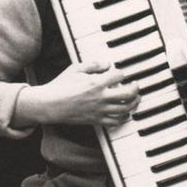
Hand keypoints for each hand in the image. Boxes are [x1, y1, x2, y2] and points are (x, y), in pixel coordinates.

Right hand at [18, 59, 141, 128]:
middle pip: (128, 94)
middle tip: (136, 85)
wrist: (50, 105)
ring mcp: (99, 110)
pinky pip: (115, 121)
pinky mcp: (96, 120)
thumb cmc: (61, 86)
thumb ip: (92, 65)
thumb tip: (106, 64)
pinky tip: (126, 115)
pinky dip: (123, 118)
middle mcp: (101, 97)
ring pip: (125, 109)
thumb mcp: (75, 69)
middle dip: (135, 88)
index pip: (118, 75)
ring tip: (136, 99)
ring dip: (134, 103)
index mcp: (96, 83)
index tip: (119, 73)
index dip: (121, 73)